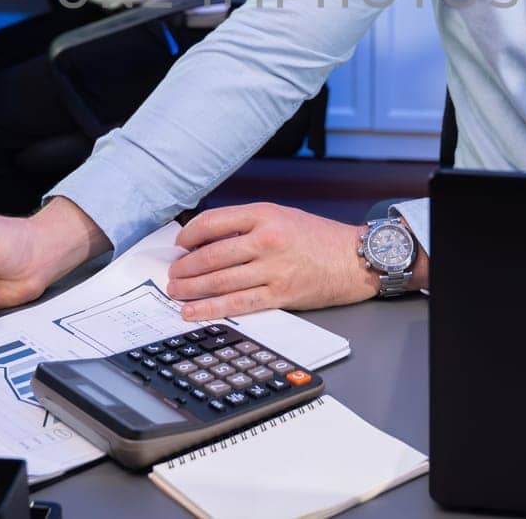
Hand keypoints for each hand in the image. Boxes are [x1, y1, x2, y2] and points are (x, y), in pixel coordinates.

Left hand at [166, 203, 376, 319]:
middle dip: (185, 268)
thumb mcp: (281, 216)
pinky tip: (193, 311)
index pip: (214, 222)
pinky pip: (238, 304)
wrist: (353, 259)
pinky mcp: (280, 295)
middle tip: (172, 274)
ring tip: (176, 292)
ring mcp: (273, 270)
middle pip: (212, 255)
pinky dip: (211, 309)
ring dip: (192, 288)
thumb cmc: (317, 237)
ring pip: (220, 281)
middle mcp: (267, 240)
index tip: (180, 245)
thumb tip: (206, 241)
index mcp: (265, 214)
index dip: (189, 235)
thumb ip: (246, 225)